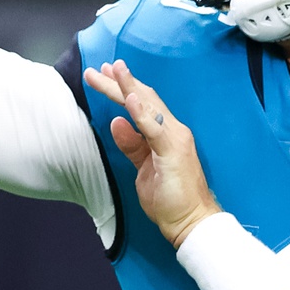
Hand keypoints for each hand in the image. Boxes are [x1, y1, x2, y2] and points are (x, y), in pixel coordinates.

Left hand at [84, 60, 221, 248]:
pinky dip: (140, 112)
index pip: (142, 105)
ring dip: (128, 87)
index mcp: (165, 134)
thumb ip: (131, 145)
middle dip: (118, 82)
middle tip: (97, 67)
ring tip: (112, 69)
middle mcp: (173, 130)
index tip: (104, 73)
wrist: (192, 222)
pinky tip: (127, 98)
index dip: (123, 88)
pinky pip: (154, 128)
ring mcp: (175, 139)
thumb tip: (116, 123)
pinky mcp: (173, 151)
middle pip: (143, 99)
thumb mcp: (142, 168)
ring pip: (148, 106)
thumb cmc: (171, 199)